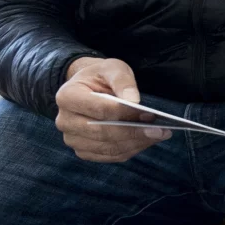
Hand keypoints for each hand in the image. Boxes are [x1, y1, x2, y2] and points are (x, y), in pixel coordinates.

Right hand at [54, 57, 168, 162]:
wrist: (88, 88)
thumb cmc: (101, 77)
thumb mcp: (112, 68)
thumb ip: (122, 81)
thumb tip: (134, 101)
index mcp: (67, 96)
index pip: (99, 110)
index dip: (125, 114)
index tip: (150, 115)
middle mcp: (64, 121)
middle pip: (102, 132)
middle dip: (134, 132)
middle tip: (160, 131)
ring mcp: (72, 139)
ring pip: (108, 148)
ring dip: (135, 143)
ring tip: (159, 136)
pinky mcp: (84, 151)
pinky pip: (109, 156)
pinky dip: (130, 150)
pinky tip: (147, 141)